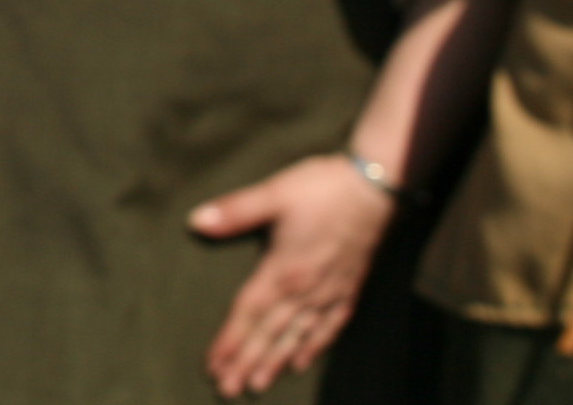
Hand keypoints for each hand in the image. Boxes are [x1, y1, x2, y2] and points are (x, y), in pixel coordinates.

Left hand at [188, 154, 392, 395]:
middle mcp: (307, 289)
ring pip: (298, 336)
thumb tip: (196, 222)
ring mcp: (330, 292)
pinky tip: (301, 362)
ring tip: (257, 384)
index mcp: (284, 270)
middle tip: (227, 389)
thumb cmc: (322, 188)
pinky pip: (330, 327)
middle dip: (248, 362)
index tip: (214, 366)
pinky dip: (315, 347)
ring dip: (276, 362)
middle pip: (271, 333)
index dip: (231, 342)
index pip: (249, 314)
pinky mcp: (349, 289)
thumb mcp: (274, 194)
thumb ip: (235, 211)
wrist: (376, 188)